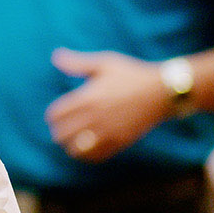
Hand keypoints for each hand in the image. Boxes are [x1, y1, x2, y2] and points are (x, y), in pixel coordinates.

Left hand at [46, 49, 172, 161]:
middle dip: (58, 132)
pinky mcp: (120, 142)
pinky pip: (96, 157)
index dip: (52, 116)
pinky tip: (87, 148)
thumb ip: (77, 63)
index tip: (55, 115)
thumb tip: (55, 56)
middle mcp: (96, 117)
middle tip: (61, 129)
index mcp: (88, 97)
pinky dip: (87, 155)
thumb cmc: (132, 74)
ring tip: (72, 140)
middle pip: (62, 135)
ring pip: (77, 150)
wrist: (161, 92)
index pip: (56, 115)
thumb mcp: (104, 63)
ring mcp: (108, 132)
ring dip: (70, 146)